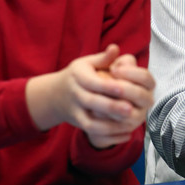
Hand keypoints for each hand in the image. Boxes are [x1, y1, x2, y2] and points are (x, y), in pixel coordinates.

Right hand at [26, 44, 152, 148]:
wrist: (55, 94)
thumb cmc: (78, 75)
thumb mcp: (87, 63)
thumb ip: (103, 58)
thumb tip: (115, 48)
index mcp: (78, 76)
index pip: (92, 82)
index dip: (107, 85)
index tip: (122, 87)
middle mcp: (75, 94)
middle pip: (92, 102)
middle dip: (110, 106)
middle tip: (129, 109)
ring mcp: (75, 110)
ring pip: (91, 122)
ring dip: (110, 125)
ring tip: (129, 124)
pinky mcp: (78, 123)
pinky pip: (92, 132)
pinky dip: (109, 135)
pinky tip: (126, 134)